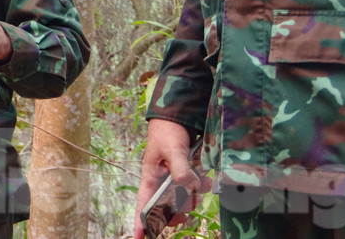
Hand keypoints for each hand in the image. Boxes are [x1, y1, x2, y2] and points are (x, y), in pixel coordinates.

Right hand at [133, 118, 207, 238]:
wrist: (177, 117)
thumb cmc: (166, 133)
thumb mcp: (172, 150)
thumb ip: (180, 170)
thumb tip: (190, 187)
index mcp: (151, 178)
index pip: (143, 204)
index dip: (141, 221)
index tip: (139, 237)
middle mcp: (161, 182)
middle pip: (168, 207)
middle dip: (180, 209)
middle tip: (190, 204)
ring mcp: (174, 180)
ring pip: (184, 199)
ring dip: (194, 196)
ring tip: (202, 183)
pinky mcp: (186, 175)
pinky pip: (193, 189)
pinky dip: (200, 187)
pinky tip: (205, 178)